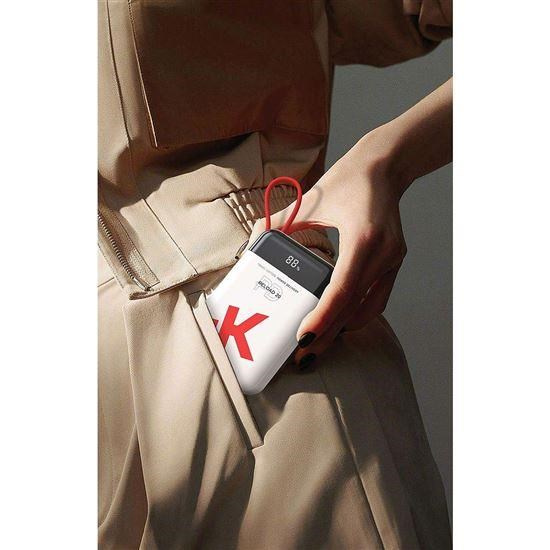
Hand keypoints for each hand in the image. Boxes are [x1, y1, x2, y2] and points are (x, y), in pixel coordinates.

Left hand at [250, 129, 409, 365]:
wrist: (384, 167)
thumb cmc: (347, 180)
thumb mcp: (310, 200)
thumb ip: (277, 224)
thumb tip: (252, 246)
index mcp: (362, 238)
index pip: (341, 290)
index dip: (322, 319)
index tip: (302, 339)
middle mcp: (383, 254)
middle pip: (354, 308)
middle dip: (328, 335)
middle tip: (304, 355)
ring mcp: (392, 260)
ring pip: (368, 309)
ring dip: (343, 328)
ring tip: (319, 342)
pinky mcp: (395, 262)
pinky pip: (377, 299)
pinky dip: (358, 314)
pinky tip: (339, 322)